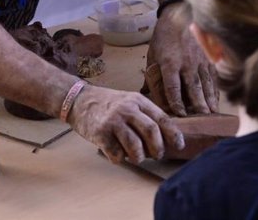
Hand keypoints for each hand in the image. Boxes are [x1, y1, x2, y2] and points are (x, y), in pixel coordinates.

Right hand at [67, 84, 183, 163]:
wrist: (78, 99)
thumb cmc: (107, 103)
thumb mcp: (128, 100)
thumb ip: (145, 114)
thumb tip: (165, 135)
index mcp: (137, 100)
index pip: (161, 118)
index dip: (173, 134)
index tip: (179, 145)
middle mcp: (126, 109)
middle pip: (151, 131)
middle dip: (158, 148)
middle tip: (157, 155)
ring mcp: (113, 121)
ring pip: (135, 146)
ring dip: (139, 157)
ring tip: (137, 158)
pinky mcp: (100, 133)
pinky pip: (116, 154)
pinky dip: (119, 159)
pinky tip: (117, 155)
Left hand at [145, 9, 218, 115]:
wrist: (179, 18)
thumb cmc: (163, 39)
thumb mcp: (152, 55)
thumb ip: (151, 75)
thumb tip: (145, 94)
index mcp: (169, 63)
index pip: (173, 87)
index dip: (176, 102)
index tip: (180, 114)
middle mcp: (186, 63)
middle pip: (193, 87)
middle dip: (198, 104)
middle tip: (202, 118)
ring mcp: (199, 60)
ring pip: (206, 83)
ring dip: (209, 99)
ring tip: (212, 113)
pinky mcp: (207, 58)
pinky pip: (213, 77)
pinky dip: (215, 90)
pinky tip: (216, 100)